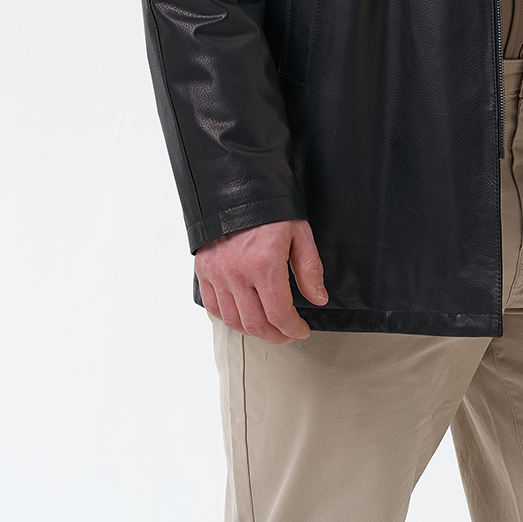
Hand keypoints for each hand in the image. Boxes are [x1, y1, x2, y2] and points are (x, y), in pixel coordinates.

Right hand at [195, 218, 328, 343]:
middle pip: (255, 324)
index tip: (301, 330)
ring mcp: (217, 274)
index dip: (293, 329)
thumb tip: (318, 298)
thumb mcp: (299, 232)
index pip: (279, 314)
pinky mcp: (204, 270)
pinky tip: (243, 315)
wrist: (235, 185)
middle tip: (287, 333)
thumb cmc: (269, 207)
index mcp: (263, 264)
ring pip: (233, 320)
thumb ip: (309, 269)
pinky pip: (213, 307)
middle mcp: (237, 273)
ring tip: (268, 327)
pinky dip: (229, 318)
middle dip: (276, 336)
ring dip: (253, 330)